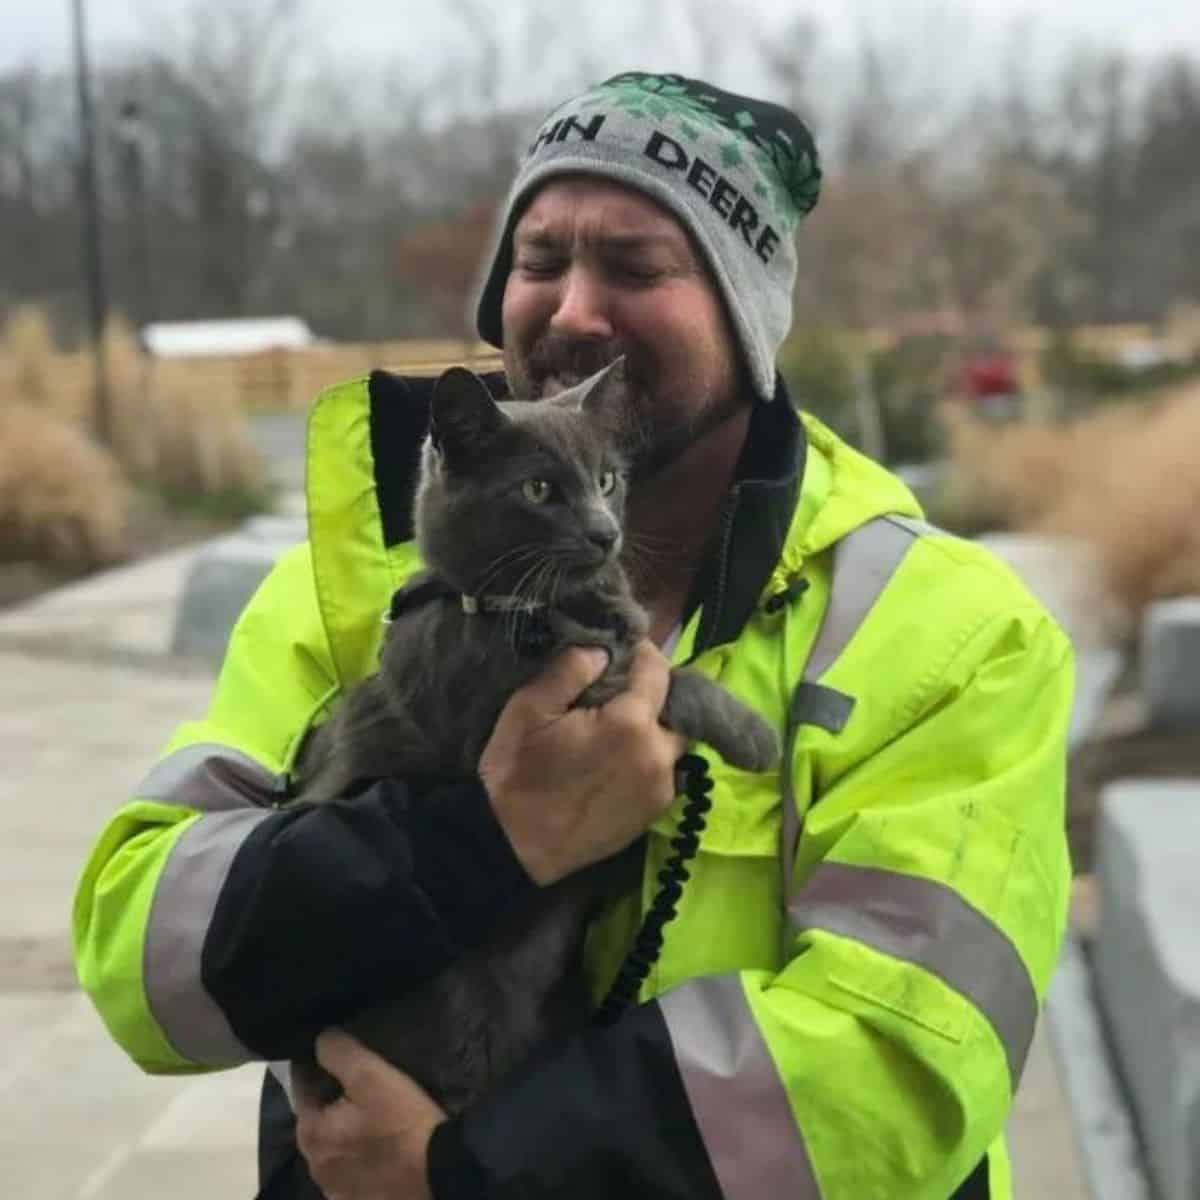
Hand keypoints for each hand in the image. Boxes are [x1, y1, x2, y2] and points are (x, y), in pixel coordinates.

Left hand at [295, 1029, 445, 1199]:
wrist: (439, 1173)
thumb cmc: (401, 1121)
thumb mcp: (371, 1074)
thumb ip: (338, 1051)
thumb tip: (319, 1039)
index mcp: (311, 1133)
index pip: (301, 1086)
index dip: (315, 1065)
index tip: (333, 1051)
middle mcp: (314, 1165)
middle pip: (314, 1118)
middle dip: (327, 1098)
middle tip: (353, 1080)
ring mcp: (334, 1189)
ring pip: (330, 1146)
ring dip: (340, 1128)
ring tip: (367, 1112)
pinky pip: (347, 1169)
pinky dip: (354, 1154)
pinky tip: (375, 1144)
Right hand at [481, 640, 685, 885]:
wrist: (513, 849)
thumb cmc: (516, 776)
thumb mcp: (528, 711)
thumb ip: (570, 671)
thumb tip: (603, 650)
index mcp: (630, 724)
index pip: (658, 670)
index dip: (642, 652)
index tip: (623, 648)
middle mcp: (658, 755)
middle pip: (673, 707)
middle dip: (652, 693)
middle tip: (618, 691)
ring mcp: (661, 788)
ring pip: (672, 741)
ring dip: (652, 727)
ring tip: (616, 727)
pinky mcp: (655, 813)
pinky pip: (663, 771)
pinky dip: (648, 757)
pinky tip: (617, 759)